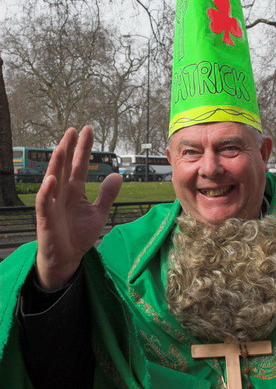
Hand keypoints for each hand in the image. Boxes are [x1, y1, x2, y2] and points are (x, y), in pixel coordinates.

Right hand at [35, 126, 121, 289]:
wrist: (68, 258)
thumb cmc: (79, 235)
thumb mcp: (99, 213)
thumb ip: (107, 195)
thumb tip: (117, 175)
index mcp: (75, 190)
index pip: (79, 165)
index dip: (83, 149)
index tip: (87, 130)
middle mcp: (62, 193)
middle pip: (65, 166)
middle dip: (68, 148)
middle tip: (73, 130)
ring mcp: (52, 204)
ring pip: (53, 179)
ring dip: (57, 163)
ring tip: (62, 147)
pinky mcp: (45, 218)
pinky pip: (44, 202)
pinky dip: (47, 191)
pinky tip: (51, 179)